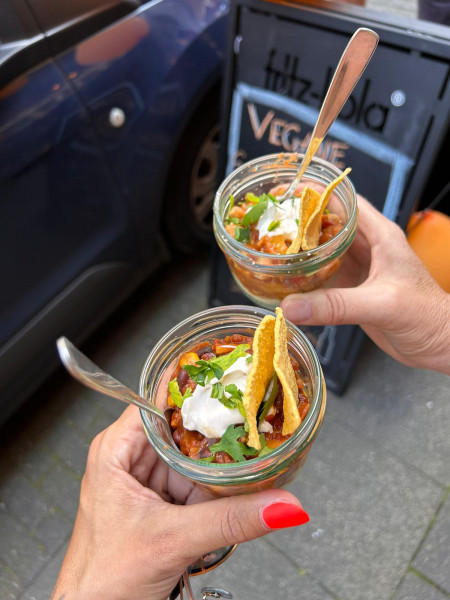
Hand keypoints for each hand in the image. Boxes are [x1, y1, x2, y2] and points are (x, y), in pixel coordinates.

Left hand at [51, 406, 308, 599]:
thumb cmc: (100, 581)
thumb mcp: (172, 541)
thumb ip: (231, 520)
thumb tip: (281, 504)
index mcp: (116, 450)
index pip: (159, 398)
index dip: (195, 384)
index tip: (227, 369)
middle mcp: (131, 459)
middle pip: (183, 426)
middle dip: (219, 426)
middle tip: (254, 415)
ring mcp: (149, 481)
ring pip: (194, 456)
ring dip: (222, 460)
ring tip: (254, 451)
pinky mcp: (163, 503)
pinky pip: (197, 483)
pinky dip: (218, 486)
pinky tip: (237, 486)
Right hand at [281, 195, 449, 373]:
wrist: (438, 344)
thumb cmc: (425, 316)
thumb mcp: (381, 304)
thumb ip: (336, 305)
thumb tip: (290, 306)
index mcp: (380, 236)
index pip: (345, 202)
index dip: (315, 194)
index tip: (286, 194)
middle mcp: (368, 248)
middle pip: (328, 225)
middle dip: (299, 223)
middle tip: (269, 224)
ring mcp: (360, 270)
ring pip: (323, 253)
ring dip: (300, 253)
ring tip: (270, 251)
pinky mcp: (353, 292)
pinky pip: (323, 280)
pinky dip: (305, 281)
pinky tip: (285, 284)